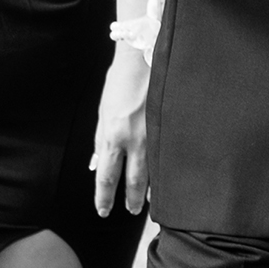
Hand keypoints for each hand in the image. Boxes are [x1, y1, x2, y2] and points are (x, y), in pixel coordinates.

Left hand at [91, 47, 153, 216]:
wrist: (143, 56)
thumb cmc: (121, 82)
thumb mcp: (104, 112)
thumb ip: (101, 140)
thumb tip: (98, 163)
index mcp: (113, 136)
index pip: (107, 177)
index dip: (104, 197)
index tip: (103, 210)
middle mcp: (135, 140)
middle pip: (133, 181)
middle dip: (131, 200)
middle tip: (130, 212)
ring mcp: (156, 135)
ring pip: (154, 172)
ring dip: (151, 191)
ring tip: (150, 204)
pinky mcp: (170, 126)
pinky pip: (167, 156)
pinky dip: (166, 171)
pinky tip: (168, 180)